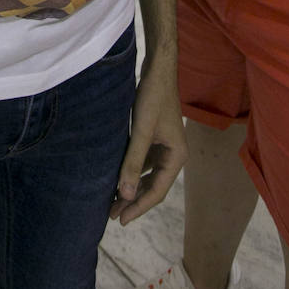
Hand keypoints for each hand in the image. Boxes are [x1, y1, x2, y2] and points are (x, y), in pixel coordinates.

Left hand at [110, 64, 186, 223]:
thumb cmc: (153, 97)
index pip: (157, 191)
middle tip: (111, 214)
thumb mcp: (142, 130)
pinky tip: (117, 175)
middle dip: (132, 200)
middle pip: (152, 185)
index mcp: (177, 157)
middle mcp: (173, 155)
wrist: (158, 68)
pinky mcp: (156, 137)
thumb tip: (125, 194)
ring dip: (131, 187)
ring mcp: (165, 146)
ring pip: (147, 175)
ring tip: (111, 200)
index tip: (120, 219)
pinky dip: (131, 171)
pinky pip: (143, 161)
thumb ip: (133, 162)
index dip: (138, 207)